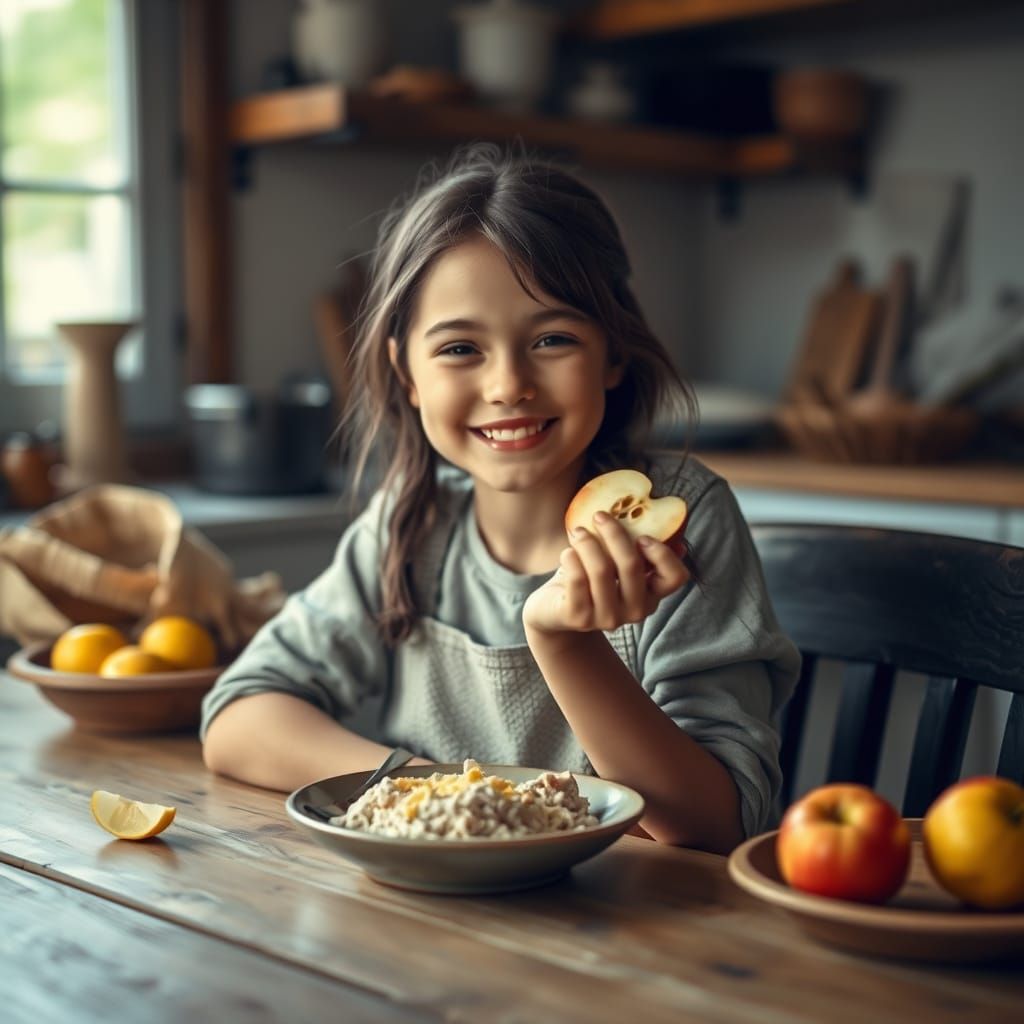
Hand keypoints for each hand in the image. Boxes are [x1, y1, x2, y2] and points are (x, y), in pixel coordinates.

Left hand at [523, 511, 689, 636]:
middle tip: (599, 515)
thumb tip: (677, 539)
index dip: (662, 554)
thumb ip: (641, 552)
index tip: (641, 536)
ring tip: (578, 532)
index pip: (675, 578)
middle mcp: (635, 611)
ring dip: (587, 542)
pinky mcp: (579, 618)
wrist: (556, 611)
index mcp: (651, 595)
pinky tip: (568, 552)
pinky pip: (577, 579)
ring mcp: (607, 618)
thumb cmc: (591, 579)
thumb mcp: (618, 565)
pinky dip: (571, 558)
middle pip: (632, 566)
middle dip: (614, 533)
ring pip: (602, 570)